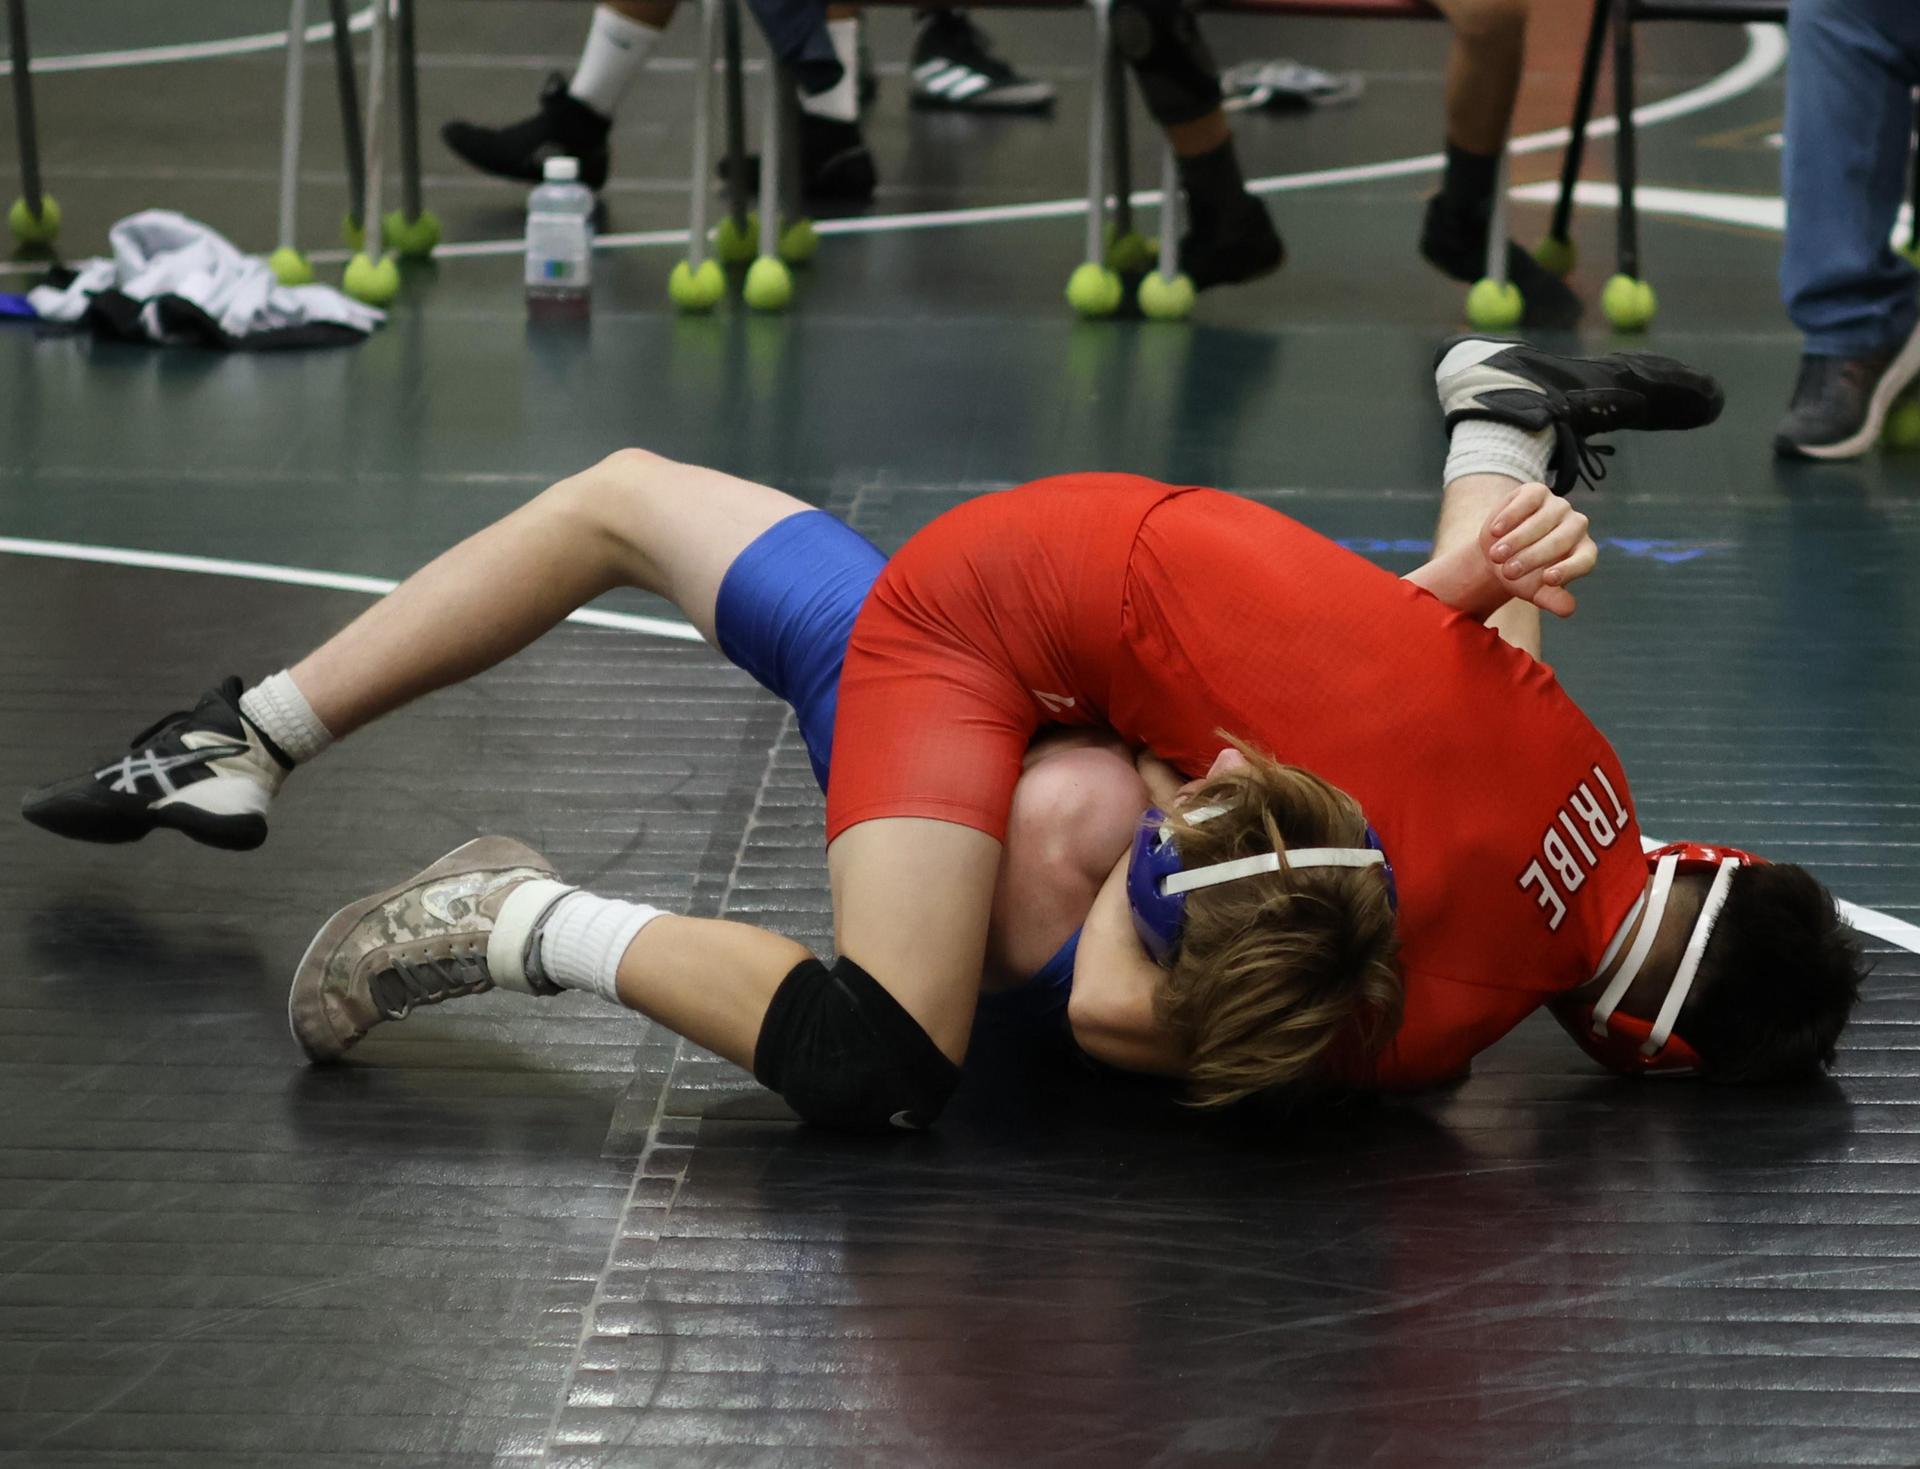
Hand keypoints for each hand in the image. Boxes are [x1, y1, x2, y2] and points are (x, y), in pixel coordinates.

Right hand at [1481, 482, 1596, 617]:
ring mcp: (1558, 506)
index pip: (1585, 560)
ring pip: (1542, 521)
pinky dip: (1510, 516)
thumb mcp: (1535, 591)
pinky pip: (1527, 501)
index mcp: (1584, 552)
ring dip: (1516, 540)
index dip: (1569, 569)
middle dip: (1532, 557)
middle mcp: (1577, 526)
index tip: (1548, 579)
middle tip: (1507, 573)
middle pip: (1560, 540)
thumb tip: (1568, 610)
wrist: (1499, 553)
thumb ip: (1552, 599)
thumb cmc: (1522, 575)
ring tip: (1495, 555)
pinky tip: (1495, 530)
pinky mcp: (1537, 492)